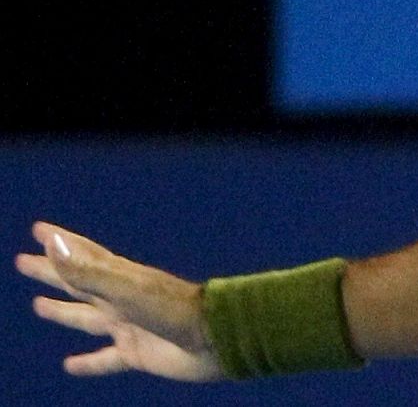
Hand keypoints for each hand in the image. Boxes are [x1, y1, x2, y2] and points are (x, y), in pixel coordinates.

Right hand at [16, 221, 224, 380]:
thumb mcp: (126, 289)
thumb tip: (53, 243)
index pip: (83, 256)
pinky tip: (70, 365)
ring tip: (39, 305)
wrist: (215, 339)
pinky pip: (104, 359)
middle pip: (78, 283)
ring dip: (63, 311)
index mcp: (120, 278)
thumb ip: (88, 271)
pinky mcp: (136, 353)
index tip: (39, 230)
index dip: (60, 243)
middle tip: (24, 262)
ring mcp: (129, 325)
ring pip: (86, 318)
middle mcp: (121, 299)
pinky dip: (86, 363)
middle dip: (52, 272)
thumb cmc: (175, 310)